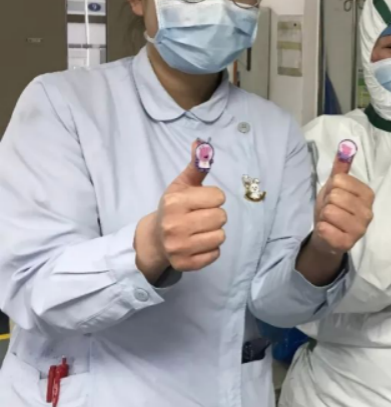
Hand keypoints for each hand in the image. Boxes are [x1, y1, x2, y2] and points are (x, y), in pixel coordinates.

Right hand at [135, 141, 227, 282]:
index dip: (213, 198)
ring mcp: (179, 247)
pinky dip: (210, 249)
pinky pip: (215, 254)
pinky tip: (197, 243)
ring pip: (220, 236)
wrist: (154, 240)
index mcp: (175, 202)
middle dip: (215, 215)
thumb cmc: (173, 208)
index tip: (201, 202)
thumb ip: (195, 166)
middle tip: (200, 217)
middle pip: (221, 217)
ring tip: (199, 230)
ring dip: (214, 232)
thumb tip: (202, 142)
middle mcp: (174, 225)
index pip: (219, 197)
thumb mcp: (181, 185)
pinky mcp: (185, 264)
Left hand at [310, 144, 374, 257]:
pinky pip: (325, 229)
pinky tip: (329, 232)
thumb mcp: (335, 187)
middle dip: (327, 203)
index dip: (331, 188)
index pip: (339, 181)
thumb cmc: (333, 208)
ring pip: (330, 212)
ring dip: (324, 217)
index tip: (334, 197)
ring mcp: (360, 229)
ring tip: (330, 221)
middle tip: (331, 211)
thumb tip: (345, 146)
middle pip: (334, 196)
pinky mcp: (347, 243)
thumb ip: (341, 168)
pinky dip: (322, 229)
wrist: (327, 236)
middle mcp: (368, 212)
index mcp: (368, 194)